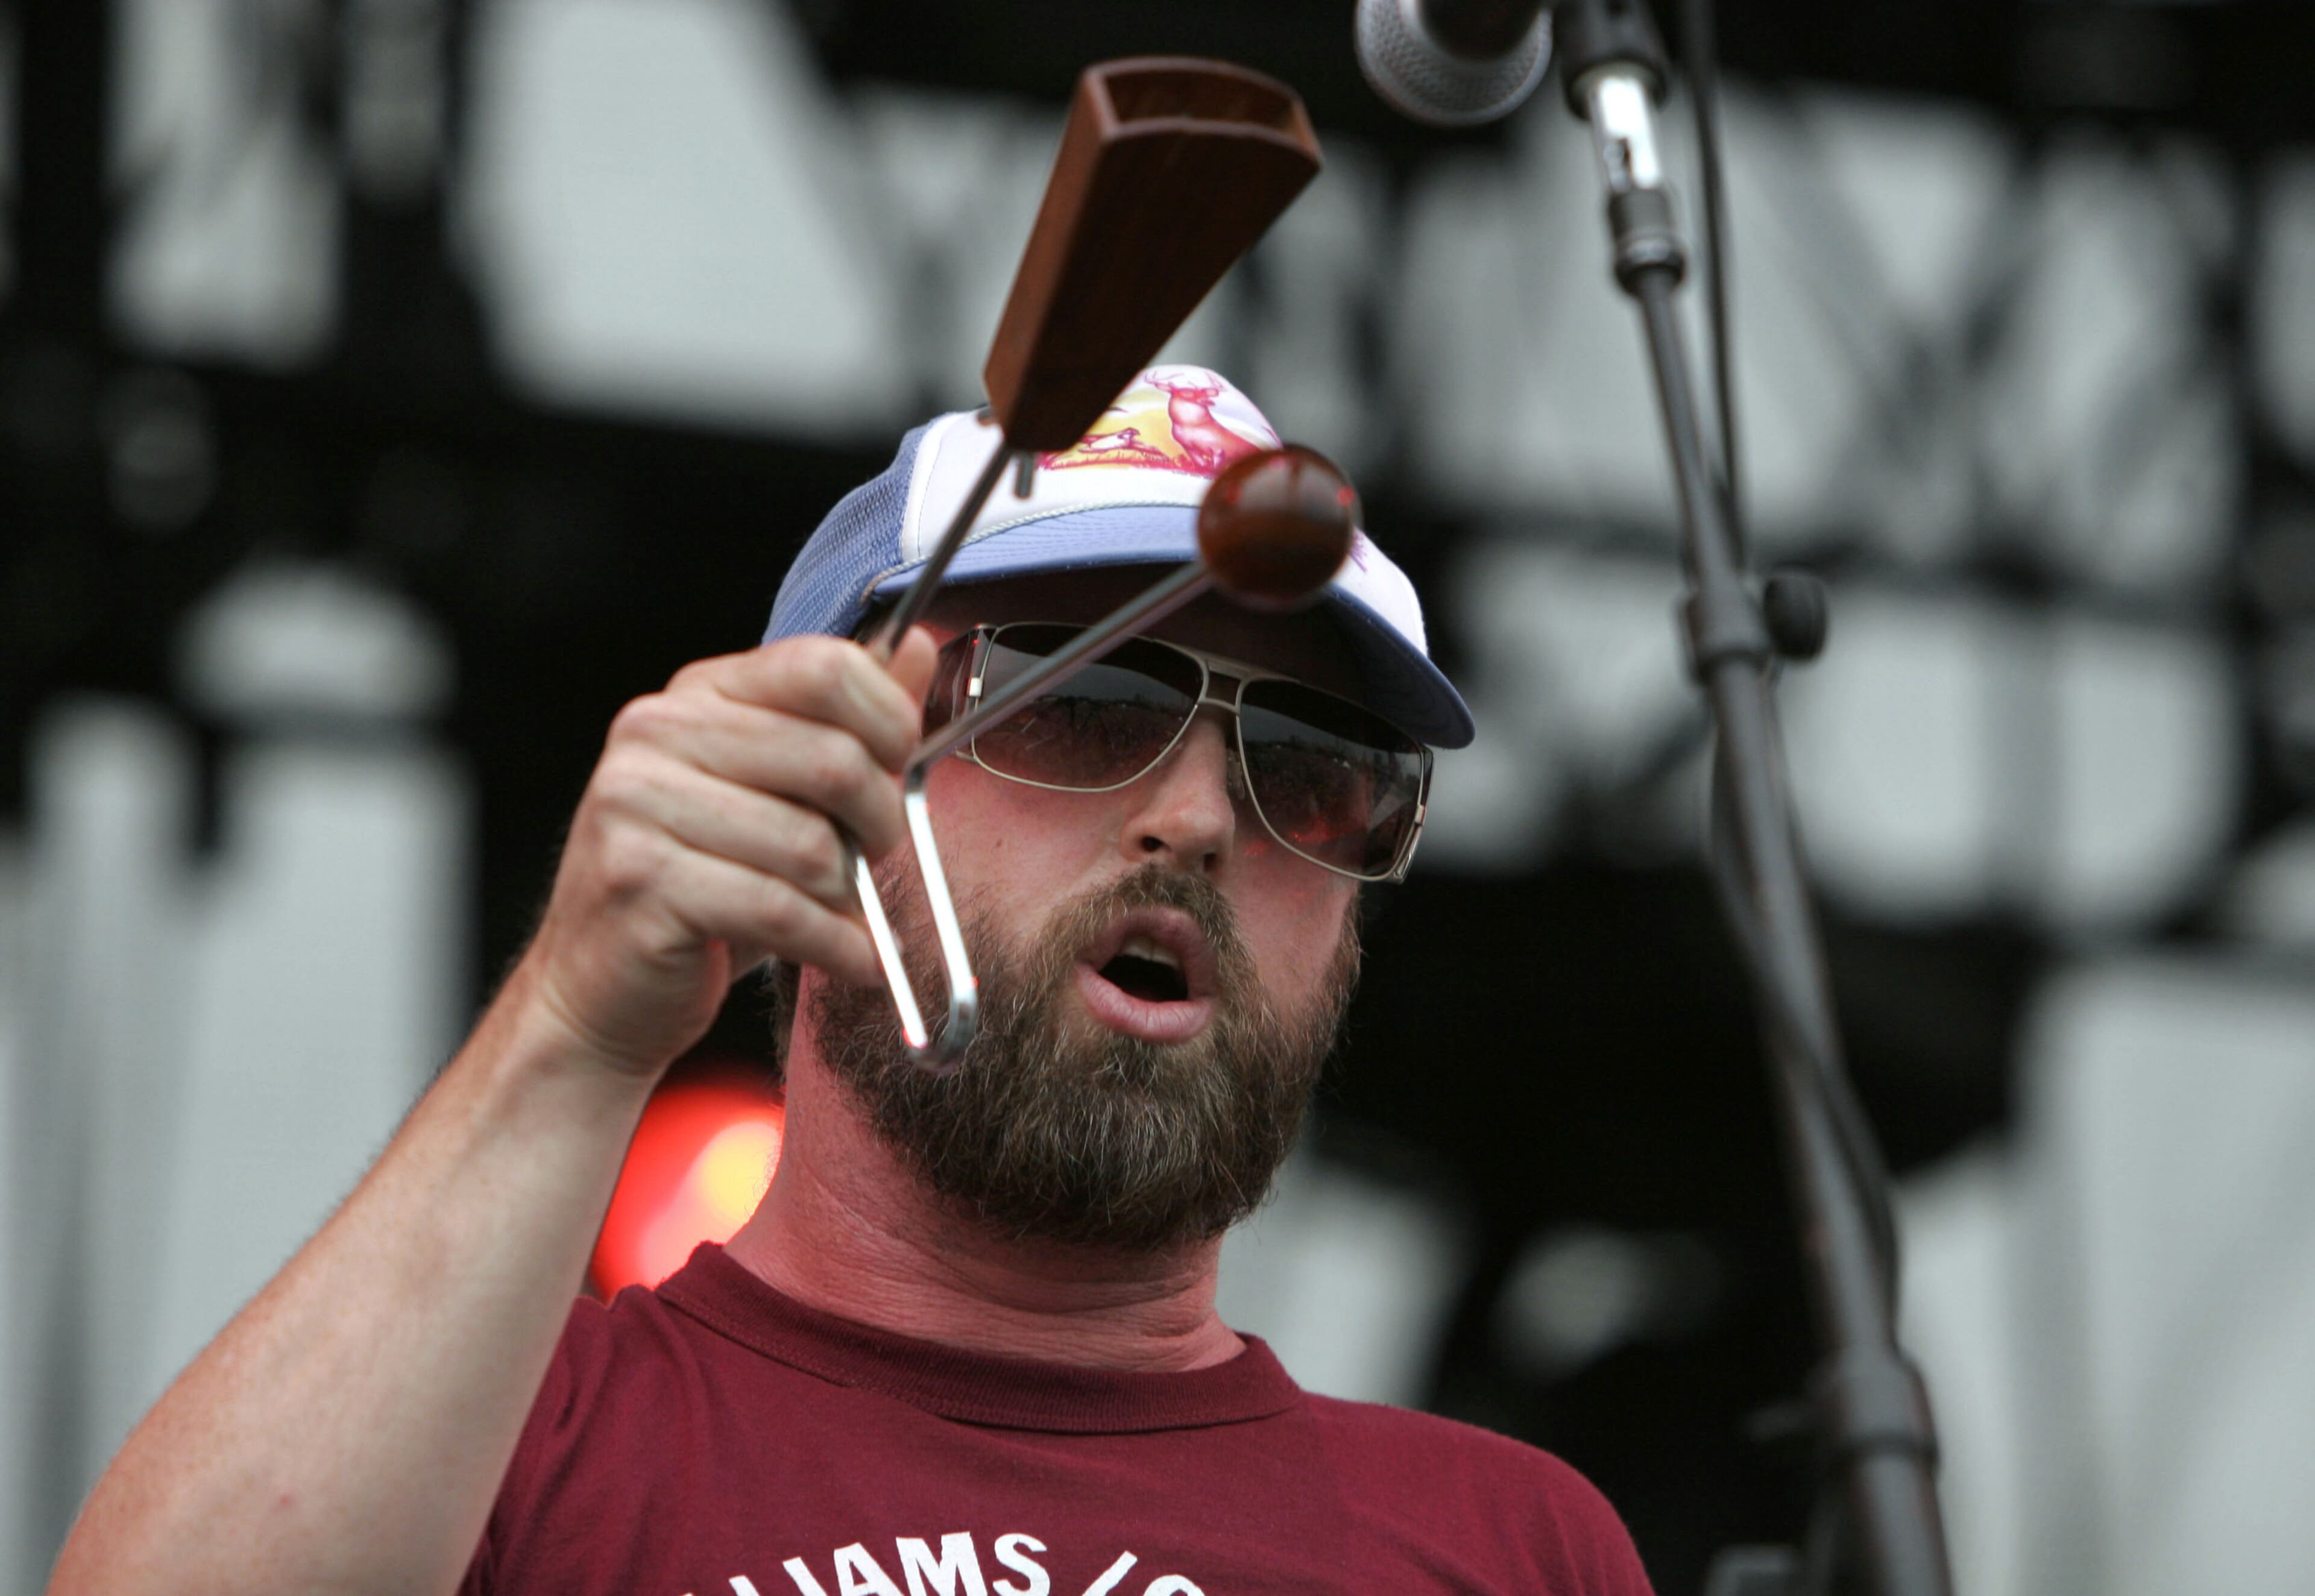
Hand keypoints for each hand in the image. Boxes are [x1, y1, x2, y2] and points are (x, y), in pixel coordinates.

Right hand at [516, 628, 937, 1077]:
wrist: (600, 988)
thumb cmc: (702, 888)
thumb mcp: (778, 792)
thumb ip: (844, 720)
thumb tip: (919, 646)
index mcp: (698, 694)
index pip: (823, 667)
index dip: (890, 722)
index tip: (899, 768)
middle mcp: (657, 733)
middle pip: (832, 759)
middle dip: (881, 822)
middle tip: (875, 857)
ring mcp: (637, 804)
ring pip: (810, 845)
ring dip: (850, 895)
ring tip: (842, 913)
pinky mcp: (639, 880)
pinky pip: (779, 909)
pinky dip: (837, 945)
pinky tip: (855, 959)